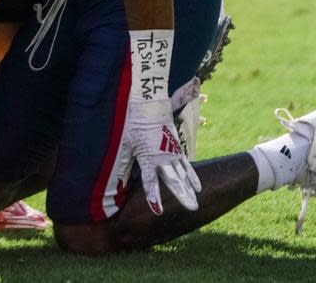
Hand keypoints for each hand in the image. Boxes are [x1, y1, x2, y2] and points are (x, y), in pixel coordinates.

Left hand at [124, 97, 200, 214]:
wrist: (149, 104)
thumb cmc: (134, 123)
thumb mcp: (126, 142)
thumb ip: (124, 162)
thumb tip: (118, 179)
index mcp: (148, 158)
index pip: (150, 181)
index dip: (153, 196)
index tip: (157, 210)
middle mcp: (162, 158)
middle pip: (173, 180)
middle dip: (182, 195)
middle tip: (192, 209)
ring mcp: (172, 153)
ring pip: (182, 175)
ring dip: (189, 190)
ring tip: (195, 203)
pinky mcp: (177, 148)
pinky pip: (186, 165)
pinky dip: (192, 176)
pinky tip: (197, 187)